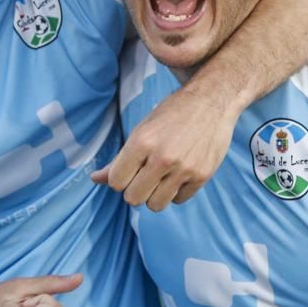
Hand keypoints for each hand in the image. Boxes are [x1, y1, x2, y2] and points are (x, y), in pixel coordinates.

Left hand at [92, 84, 236, 210]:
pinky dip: (176, 192)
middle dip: (136, 189)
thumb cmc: (172, 114)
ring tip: (162, 177)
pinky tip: (180, 174)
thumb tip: (95, 179)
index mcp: (142, 142)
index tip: (129, 170)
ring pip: (156, 205)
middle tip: (144, 175)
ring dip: (155, 194)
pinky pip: (179, 200)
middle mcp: (162, 158)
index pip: (116, 182)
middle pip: (133, 198)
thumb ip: (119, 158)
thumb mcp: (142, 130)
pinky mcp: (202, 176)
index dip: (120, 178)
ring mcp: (184, 169)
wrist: (213, 101)